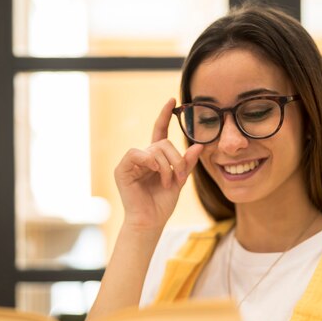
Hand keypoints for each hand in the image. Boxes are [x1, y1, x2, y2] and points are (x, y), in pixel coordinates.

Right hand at [114, 98, 202, 229]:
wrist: (150, 221)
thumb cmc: (163, 204)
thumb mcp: (180, 180)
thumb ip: (187, 163)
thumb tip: (199, 145)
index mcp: (155, 158)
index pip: (160, 131)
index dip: (165, 115)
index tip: (173, 99)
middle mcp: (143, 157)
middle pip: (163, 143)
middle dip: (176, 159)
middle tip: (180, 177)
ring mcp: (131, 162)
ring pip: (154, 149)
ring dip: (166, 166)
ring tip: (168, 182)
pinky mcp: (122, 169)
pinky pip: (136, 153)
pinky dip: (149, 161)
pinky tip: (154, 171)